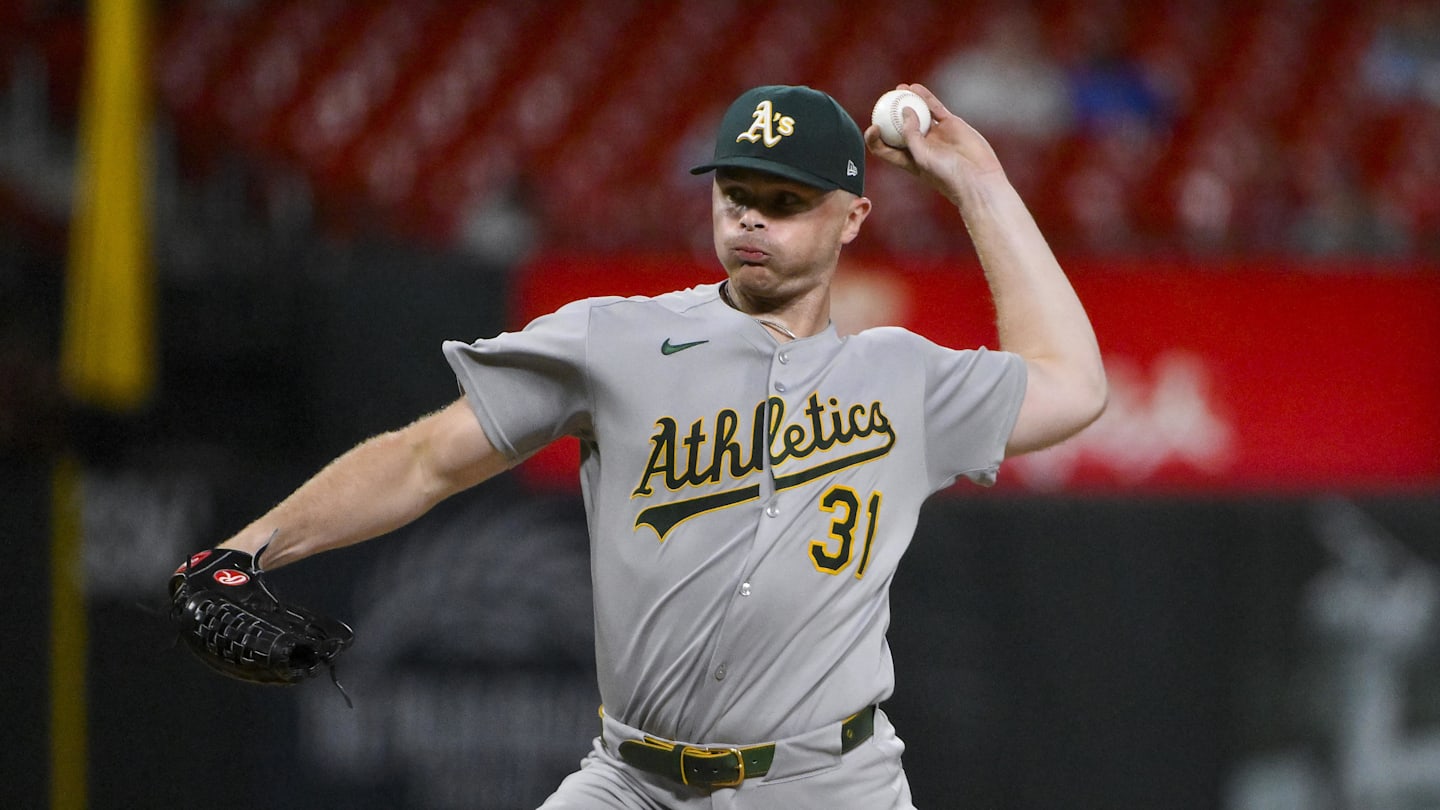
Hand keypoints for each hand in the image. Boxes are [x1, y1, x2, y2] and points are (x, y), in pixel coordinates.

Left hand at [863, 83, 1005, 207]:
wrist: (977, 177)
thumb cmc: (946, 175)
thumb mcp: (922, 157)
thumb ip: (911, 134)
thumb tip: (905, 110)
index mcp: (908, 159)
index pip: (886, 148)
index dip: (876, 138)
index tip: (874, 126)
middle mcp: (921, 146)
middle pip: (899, 127)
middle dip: (889, 114)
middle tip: (883, 101)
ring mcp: (936, 134)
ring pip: (918, 114)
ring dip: (908, 101)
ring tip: (899, 89)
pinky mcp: (950, 124)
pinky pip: (935, 108)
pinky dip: (925, 97)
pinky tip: (915, 88)